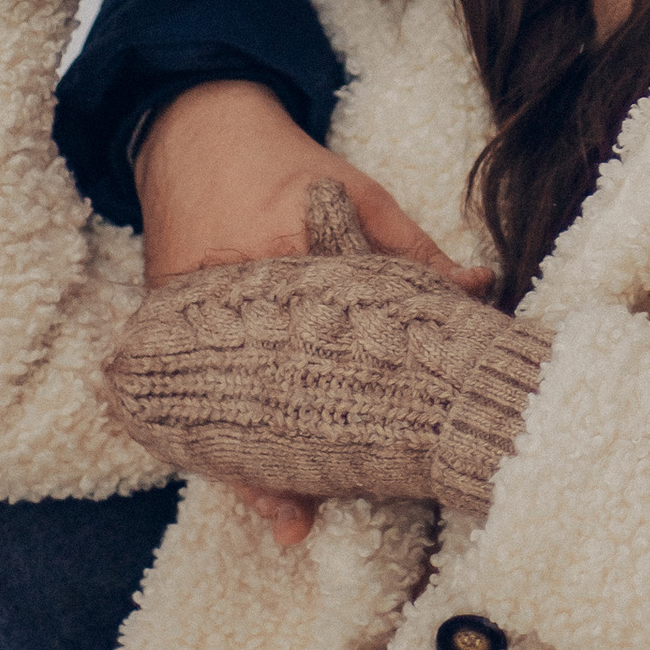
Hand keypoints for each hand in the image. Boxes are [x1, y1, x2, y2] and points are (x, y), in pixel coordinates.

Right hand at [132, 85, 487, 545]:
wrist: (193, 130)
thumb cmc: (290, 167)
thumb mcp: (359, 194)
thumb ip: (413, 249)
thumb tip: (479, 286)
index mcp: (276, 266)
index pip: (315, 349)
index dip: (342, 408)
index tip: (364, 457)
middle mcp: (225, 304)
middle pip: (259, 396)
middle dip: (285, 461)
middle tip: (307, 517)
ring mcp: (189, 321)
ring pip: (219, 406)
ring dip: (249, 464)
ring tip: (283, 519)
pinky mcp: (171, 327)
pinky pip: (194, 392)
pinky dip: (217, 434)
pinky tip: (239, 477)